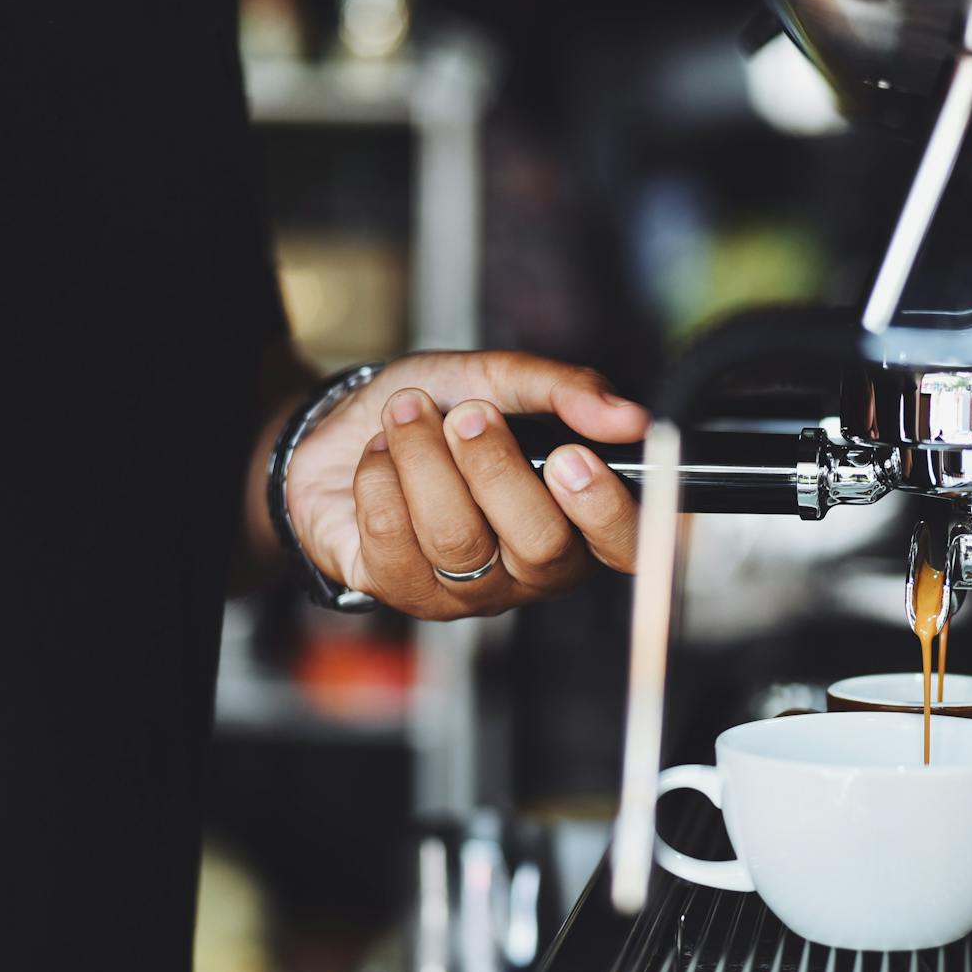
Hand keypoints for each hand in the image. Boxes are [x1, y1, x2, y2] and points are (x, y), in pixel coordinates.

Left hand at [287, 351, 647, 619]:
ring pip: (458, 538)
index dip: (605, 510)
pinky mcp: (404, 593)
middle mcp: (532, 569)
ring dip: (424, 458)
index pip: (626, 548)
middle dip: (496, 467)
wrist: (344, 427)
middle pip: (542, 546)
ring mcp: (470, 590)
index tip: (570, 455)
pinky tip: (379, 456)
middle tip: (466, 414)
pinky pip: (394, 536)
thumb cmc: (435, 410)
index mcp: (578, 520)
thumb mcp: (500, 378)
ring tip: (407, 415)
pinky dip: (379, 476)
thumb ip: (565, 391)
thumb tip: (627, 416)